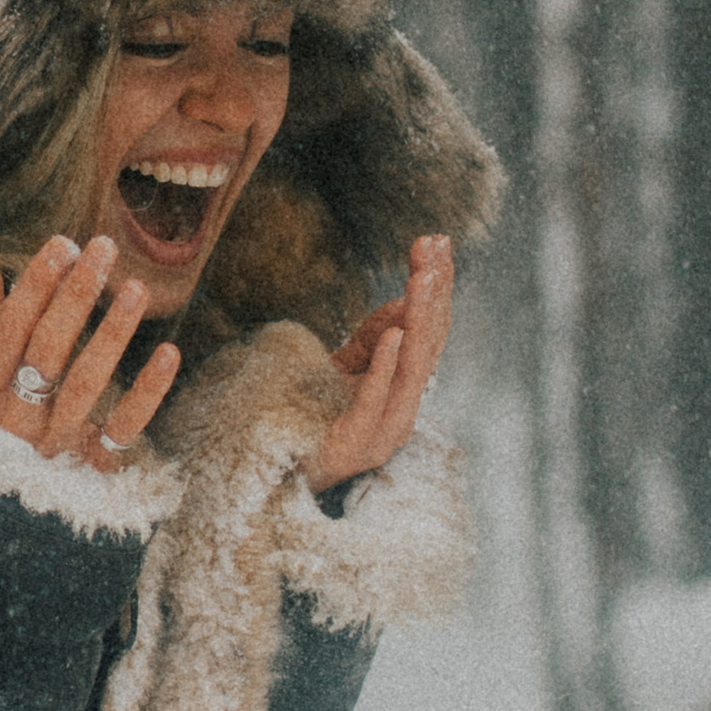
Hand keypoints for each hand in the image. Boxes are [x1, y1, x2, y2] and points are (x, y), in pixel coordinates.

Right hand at [0, 235, 180, 470]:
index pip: (9, 331)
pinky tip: (169, 352)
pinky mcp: (92, 468)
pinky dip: (148, 393)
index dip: (35, 287)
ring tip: (136, 288)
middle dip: (75, 296)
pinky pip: (123, 430)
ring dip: (112, 334)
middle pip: (47, 351)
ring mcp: (54, 448)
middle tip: (102, 249)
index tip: (61, 246)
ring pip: (85, 385)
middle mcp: (14, 422)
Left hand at [303, 235, 452, 498]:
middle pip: (427, 345)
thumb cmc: (311, 416)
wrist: (272, 469)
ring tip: (423, 278)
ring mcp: (383, 431)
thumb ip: (375, 336)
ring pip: (412, 369)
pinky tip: (396, 333)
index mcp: (404, 392)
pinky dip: (387, 366)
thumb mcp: (346, 365)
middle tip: (435, 248)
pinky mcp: (354, 443)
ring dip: (419, 320)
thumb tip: (407, 297)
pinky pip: (375, 399)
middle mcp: (404, 412)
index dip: (437, 288)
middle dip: (433, 293)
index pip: (430, 332)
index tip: (438, 241)